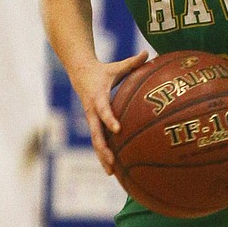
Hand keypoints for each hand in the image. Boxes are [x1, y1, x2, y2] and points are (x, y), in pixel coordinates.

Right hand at [70, 50, 148, 171]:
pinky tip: (112, 168)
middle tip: (112, 162)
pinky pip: (98, 141)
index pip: (103, 110)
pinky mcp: (92, 124)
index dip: (109, 119)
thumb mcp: (116, 66)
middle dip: (103, 149)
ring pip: (95, 142)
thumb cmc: (102, 71)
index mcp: (98, 97)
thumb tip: (148, 53)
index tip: (118, 129)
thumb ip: (133, 62)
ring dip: (102, 157)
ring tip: (111, 173)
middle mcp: (92, 112)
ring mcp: (91, 120)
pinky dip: (103, 154)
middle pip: (96, 134)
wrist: (79, 73)